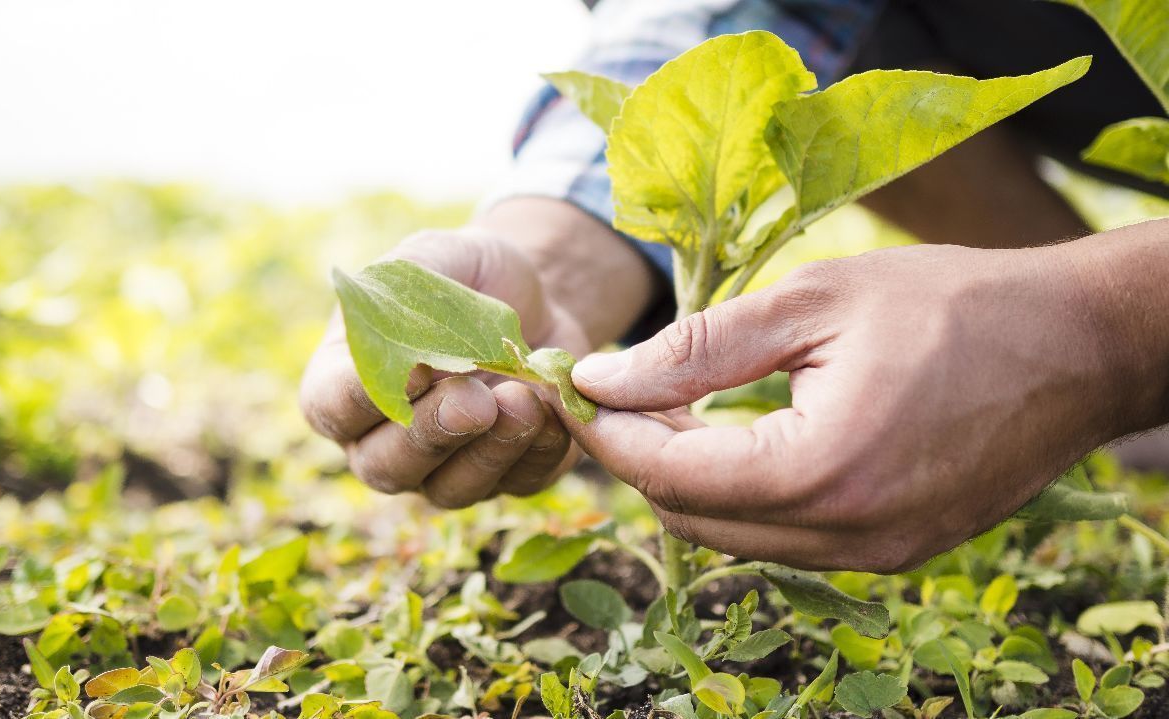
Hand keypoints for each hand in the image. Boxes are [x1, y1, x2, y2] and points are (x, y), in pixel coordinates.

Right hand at [301, 228, 587, 507]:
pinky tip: (553, 409)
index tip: (412, 369)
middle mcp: (384, 440)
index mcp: (345, 383)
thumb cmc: (465, 276)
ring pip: (451, 489)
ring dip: (489, 451)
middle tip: (475, 399)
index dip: (363, 398)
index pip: (332, 408)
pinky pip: (517, 483)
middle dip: (432, 433)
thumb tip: (409, 357)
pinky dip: (539, 451)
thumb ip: (405, 294)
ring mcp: (443, 468)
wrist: (537, 297)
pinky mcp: (507, 476)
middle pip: (386, 466)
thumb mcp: (433, 258)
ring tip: (523, 401)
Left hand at [563, 239, 1164, 572]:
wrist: (1079, 345)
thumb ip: (697, 347)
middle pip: (691, 519)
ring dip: (687, 478)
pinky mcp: (893, 551)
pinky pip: (784, 538)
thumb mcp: (812, 302)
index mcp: (821, 470)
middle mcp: (845, 535)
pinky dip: (742, 494)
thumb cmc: (953, 304)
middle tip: (615, 391)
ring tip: (670, 406)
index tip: (573, 387)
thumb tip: (601, 378)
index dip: (607, 432)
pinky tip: (736, 436)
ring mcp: (874, 555)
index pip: (670, 474)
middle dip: (638, 457)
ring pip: (733, 537)